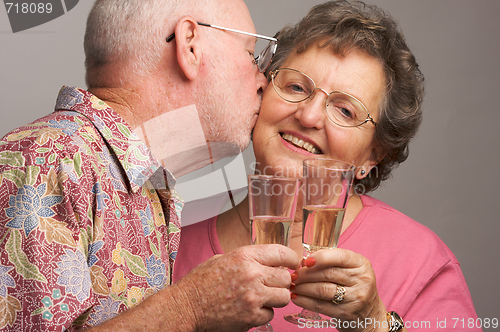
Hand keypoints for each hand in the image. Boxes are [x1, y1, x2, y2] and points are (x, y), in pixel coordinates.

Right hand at [176, 244, 299, 331]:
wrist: (186, 306)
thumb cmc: (202, 282)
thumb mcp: (224, 259)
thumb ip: (248, 259)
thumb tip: (269, 262)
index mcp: (245, 256)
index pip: (281, 253)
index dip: (292, 259)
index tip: (294, 264)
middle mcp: (252, 274)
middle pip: (286, 278)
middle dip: (281, 282)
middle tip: (272, 285)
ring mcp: (253, 297)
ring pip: (284, 297)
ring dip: (275, 299)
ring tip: (261, 298)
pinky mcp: (251, 317)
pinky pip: (270, 314)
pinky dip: (262, 314)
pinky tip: (249, 309)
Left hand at [290, 249, 387, 331]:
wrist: (368, 314)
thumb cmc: (353, 285)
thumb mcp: (350, 268)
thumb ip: (331, 261)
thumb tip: (304, 261)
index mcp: (361, 264)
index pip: (340, 256)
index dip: (321, 257)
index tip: (305, 261)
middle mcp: (362, 280)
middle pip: (328, 274)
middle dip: (306, 274)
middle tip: (294, 275)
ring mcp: (356, 298)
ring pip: (322, 290)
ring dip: (303, 287)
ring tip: (293, 286)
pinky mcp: (346, 313)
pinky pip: (321, 306)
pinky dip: (305, 301)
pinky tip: (297, 298)